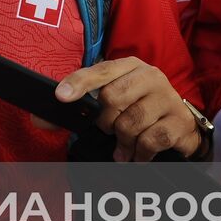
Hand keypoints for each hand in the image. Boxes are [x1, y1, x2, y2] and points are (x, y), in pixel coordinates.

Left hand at [55, 57, 201, 160]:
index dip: (79, 82)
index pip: (100, 71)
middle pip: (112, 98)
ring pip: (130, 123)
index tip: (61, 96)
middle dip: (105, 122)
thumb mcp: (110, 104)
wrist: (181, 125)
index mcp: (129, 66)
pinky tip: (138, 154)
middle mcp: (150, 75)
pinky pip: (151, 140)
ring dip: (122, 142)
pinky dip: (139, 153)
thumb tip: (39, 120)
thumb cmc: (138, 110)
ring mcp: (168, 97)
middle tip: (110, 130)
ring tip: (124, 147)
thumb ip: (77, 110)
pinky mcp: (180, 121)